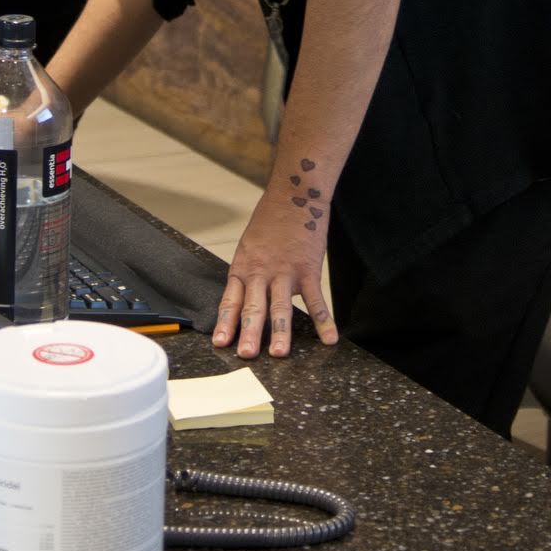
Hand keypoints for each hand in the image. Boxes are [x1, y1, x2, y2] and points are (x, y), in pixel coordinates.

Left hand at [213, 177, 340, 360]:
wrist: (293, 195)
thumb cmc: (271, 221)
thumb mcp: (250, 246)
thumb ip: (250, 273)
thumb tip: (247, 298)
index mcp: (243, 268)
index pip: (231, 301)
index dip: (225, 323)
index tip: (220, 343)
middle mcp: (261, 272)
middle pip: (253, 308)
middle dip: (249, 333)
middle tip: (246, 356)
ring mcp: (285, 272)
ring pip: (281, 306)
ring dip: (280, 332)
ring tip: (279, 354)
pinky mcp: (308, 269)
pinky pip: (315, 299)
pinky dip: (323, 320)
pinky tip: (329, 338)